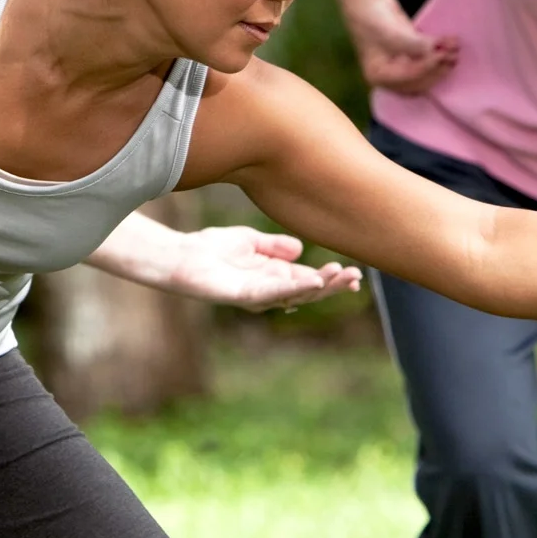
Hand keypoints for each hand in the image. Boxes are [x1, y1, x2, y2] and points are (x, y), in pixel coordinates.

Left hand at [163, 227, 362, 309]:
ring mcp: (256, 295)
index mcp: (274, 277)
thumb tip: (300, 250)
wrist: (181, 256)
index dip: (331, 278)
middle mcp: (269, 290)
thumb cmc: (210, 249)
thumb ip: (275, 246)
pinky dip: (292, 287)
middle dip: (333, 285)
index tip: (355, 274)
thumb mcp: (250, 241)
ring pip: (295, 294)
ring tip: (339, 275)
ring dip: (319, 286)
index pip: (310, 280)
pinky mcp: (242, 295)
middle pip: (308, 291)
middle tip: (355, 278)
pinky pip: (271, 292)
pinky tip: (311, 280)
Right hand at [343, 0, 457, 92]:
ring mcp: (401, 64)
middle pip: (420, 80)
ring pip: (427, 70)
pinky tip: (450, 42)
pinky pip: (428, 57)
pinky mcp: (410, 52)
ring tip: (455, 48)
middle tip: (453, 56)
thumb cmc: (372, 20)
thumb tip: (436, 50)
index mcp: (380, 76)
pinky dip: (438, 51)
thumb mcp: (392, 34)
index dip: (427, 68)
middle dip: (438, 69)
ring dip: (442, 61)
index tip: (442, 55)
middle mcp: (391, 75)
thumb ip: (415, 45)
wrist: (365, 1)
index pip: (409, 78)